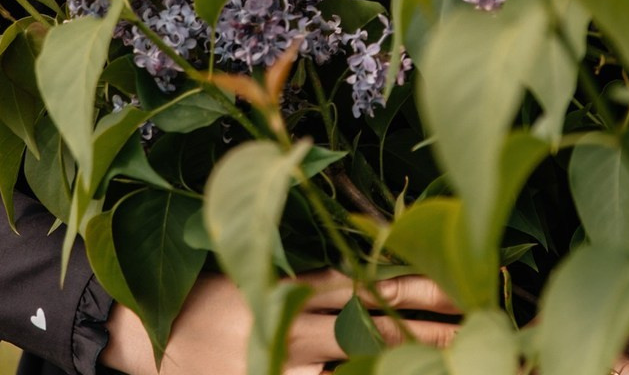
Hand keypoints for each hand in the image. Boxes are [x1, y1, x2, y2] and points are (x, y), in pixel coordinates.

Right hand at [100, 269, 460, 374]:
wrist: (148, 337)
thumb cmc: (210, 294)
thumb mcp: (256, 266)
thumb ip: (309, 274)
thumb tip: (370, 264)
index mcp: (292, 283)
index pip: (369, 283)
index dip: (418, 285)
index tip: (461, 284)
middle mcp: (294, 325)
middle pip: (376, 329)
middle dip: (431, 329)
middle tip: (480, 323)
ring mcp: (283, 363)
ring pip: (356, 367)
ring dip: (405, 361)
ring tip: (454, 356)